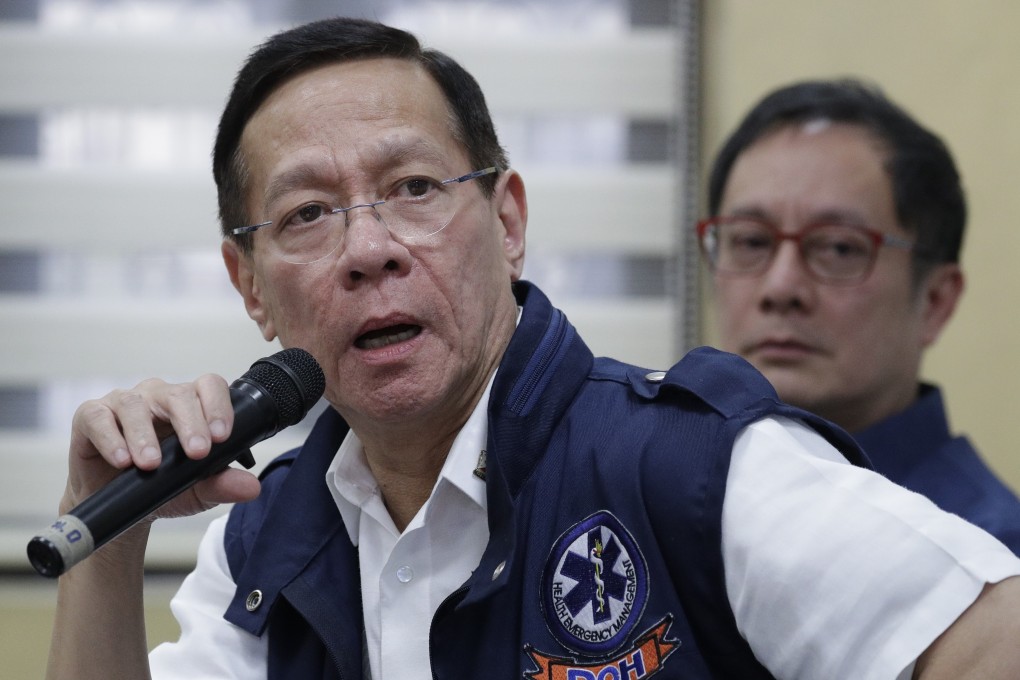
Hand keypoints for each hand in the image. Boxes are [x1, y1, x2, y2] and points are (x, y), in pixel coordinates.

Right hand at [62, 374, 261, 522]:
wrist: (121, 507)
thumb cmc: (162, 486)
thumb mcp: (197, 491)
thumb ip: (223, 484)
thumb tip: (252, 488)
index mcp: (190, 405)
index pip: (210, 387)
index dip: (218, 406)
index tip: (223, 437)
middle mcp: (159, 397)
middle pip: (178, 395)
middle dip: (190, 423)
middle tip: (197, 453)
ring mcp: (124, 403)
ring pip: (135, 405)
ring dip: (144, 435)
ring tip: (151, 464)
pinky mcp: (91, 415)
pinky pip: (99, 417)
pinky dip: (111, 438)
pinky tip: (122, 460)